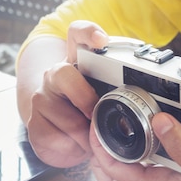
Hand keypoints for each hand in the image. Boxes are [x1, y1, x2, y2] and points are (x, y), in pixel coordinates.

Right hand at [25, 21, 108, 167]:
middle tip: (95, 114)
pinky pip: (55, 138)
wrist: (55, 127)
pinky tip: (76, 145)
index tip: (101, 41)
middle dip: (85, 99)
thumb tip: (146, 105)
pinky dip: (72, 148)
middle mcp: (55, 74)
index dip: (89, 33)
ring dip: (84, 134)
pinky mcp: (34, 123)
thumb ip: (120, 91)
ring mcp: (41, 97)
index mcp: (77, 61)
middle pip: (64, 74)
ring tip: (91, 137)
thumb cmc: (87, 108)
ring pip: (65, 116)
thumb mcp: (106, 95)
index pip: (78, 33)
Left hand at [89, 112, 180, 180]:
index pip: (113, 173)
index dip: (97, 150)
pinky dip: (142, 135)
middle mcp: (161, 180)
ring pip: (131, 160)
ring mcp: (171, 170)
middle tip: (96, 122)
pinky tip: (150, 117)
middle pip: (114, 173)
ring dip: (117, 143)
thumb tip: (157, 121)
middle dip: (99, 151)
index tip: (92, 124)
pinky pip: (152, 147)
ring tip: (113, 117)